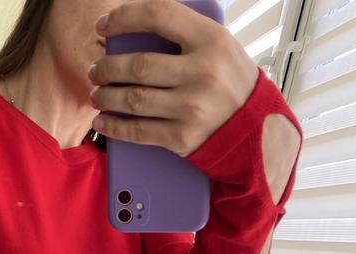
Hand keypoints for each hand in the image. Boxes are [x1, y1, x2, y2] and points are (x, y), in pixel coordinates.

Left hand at [88, 0, 259, 155]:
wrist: (258, 130)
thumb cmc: (232, 83)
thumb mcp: (220, 47)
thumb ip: (185, 36)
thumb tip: (136, 32)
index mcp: (211, 39)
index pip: (158, 15)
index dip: (124, 17)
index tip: (104, 26)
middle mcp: (202, 72)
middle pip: (138, 65)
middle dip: (107, 67)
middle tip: (97, 69)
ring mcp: (192, 107)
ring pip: (133, 99)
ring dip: (106, 97)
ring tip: (98, 94)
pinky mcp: (182, 137)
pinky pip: (138, 131)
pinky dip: (114, 127)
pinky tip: (103, 121)